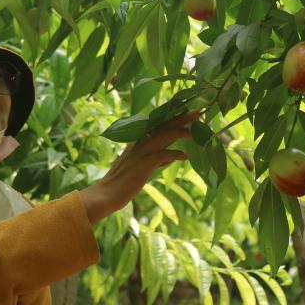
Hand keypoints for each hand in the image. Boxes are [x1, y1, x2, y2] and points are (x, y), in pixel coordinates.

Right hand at [81, 110, 198, 223]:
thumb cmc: (124, 181)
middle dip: (181, 117)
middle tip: (197, 111)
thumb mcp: (141, 165)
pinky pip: (166, 154)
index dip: (173, 117)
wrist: (107, 194)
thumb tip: (173, 155)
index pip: (158, 124)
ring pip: (166, 134)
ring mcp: (142, 151)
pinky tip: (186, 157)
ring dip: (182, 131)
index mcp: (138, 140)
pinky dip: (177, 154)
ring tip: (196, 131)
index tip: (187, 111)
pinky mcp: (146, 163)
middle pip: (164, 125)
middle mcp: (140, 141)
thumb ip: (156, 158)